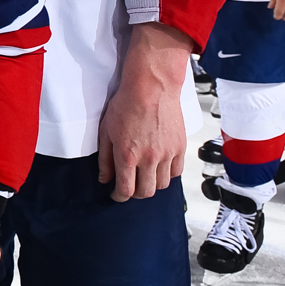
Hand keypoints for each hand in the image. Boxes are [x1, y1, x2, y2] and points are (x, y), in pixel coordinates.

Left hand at [97, 21, 193, 200]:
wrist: (151, 89)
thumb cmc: (125, 106)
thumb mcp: (105, 132)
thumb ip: (105, 159)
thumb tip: (104, 179)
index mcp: (127, 155)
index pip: (126, 190)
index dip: (119, 197)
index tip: (116, 195)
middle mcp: (149, 158)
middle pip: (146, 192)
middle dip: (135, 194)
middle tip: (129, 187)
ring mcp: (167, 154)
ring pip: (162, 185)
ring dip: (151, 185)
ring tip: (143, 176)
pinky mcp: (180, 148)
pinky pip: (176, 172)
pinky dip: (167, 175)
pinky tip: (158, 168)